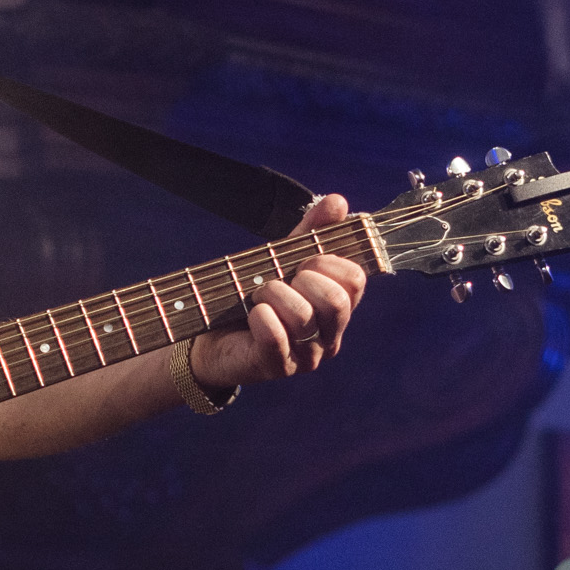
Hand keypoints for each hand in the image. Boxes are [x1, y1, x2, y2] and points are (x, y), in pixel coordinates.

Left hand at [187, 194, 365, 391]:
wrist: (213, 337)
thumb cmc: (255, 296)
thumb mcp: (283, 258)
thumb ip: (312, 231)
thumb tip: (338, 201)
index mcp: (337, 307)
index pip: (356, 279)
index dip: (331, 260)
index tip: (305, 259)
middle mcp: (329, 334)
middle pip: (337, 301)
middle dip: (304, 278)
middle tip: (280, 277)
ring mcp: (306, 355)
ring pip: (304, 317)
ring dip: (274, 294)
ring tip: (257, 293)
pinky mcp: (278, 367)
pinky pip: (276, 337)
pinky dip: (260, 317)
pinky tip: (252, 314)